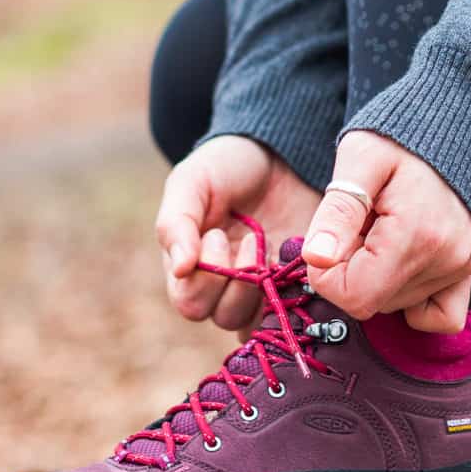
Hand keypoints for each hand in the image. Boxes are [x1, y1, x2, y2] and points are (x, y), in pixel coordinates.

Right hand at [155, 135, 322, 332]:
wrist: (278, 152)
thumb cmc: (227, 165)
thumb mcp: (192, 181)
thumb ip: (176, 223)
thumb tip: (181, 269)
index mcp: (190, 265)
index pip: (189, 302)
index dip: (204, 278)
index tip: (218, 234)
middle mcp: (223, 284)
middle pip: (222, 316)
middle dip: (236, 282)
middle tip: (249, 240)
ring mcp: (261, 286)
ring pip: (257, 319)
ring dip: (263, 286)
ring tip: (268, 245)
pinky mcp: (294, 282)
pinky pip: (290, 312)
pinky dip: (292, 296)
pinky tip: (291, 263)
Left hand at [301, 130, 470, 332]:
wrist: (456, 118)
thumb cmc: (399, 134)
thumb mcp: (359, 159)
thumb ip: (337, 211)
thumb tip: (317, 259)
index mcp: (415, 235)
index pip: (354, 297)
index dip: (326, 276)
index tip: (327, 240)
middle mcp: (446, 259)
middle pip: (374, 303)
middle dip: (350, 272)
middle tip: (357, 226)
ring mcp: (462, 266)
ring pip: (397, 307)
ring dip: (376, 277)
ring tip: (380, 230)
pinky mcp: (470, 268)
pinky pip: (441, 316)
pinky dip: (413, 303)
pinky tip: (397, 266)